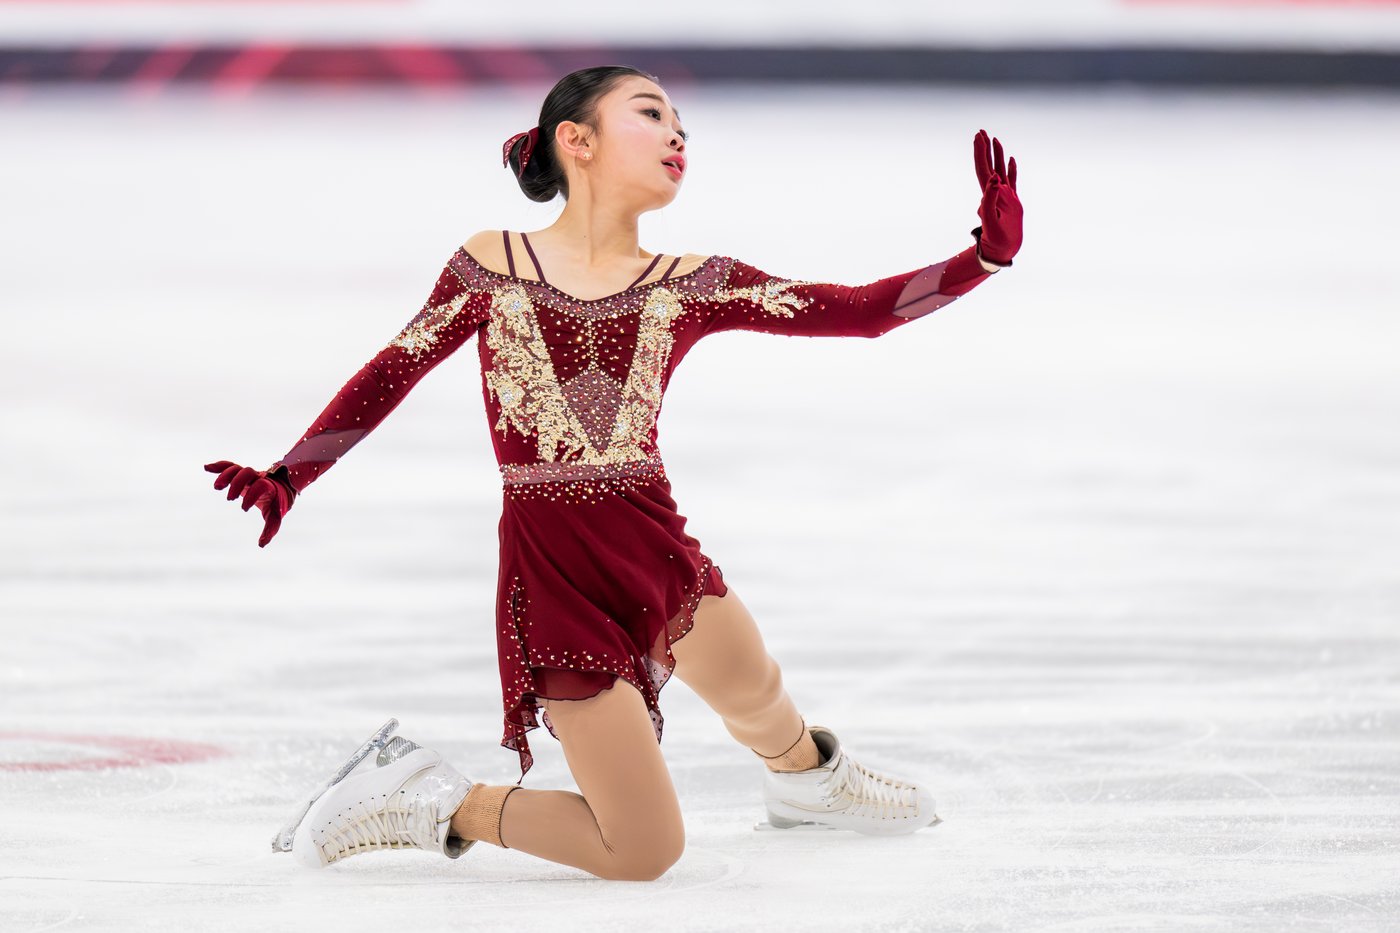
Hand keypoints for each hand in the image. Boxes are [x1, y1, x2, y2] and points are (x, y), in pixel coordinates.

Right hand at [204, 460, 296, 547]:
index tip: (244, 509)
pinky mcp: (240, 475)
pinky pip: (229, 466)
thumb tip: (261, 544)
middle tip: (230, 499)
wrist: (281, 488)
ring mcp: (249, 475)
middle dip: (237, 484)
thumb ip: (270, 530)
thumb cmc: (277, 504)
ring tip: (217, 487)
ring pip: (236, 468)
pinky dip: (218, 466)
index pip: (260, 486)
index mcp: (268, 487)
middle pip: (247, 472)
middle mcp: (258, 478)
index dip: (252, 496)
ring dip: (225, 475)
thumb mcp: (276, 517)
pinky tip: (206, 468)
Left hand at [971, 129, 1022, 266]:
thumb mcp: (991, 221)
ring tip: (995, 139)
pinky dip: (1011, 169)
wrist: (1002, 251)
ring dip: (996, 155)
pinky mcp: (1011, 201)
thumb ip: (989, 200)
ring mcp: (1004, 196)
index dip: (980, 153)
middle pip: (988, 166)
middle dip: (984, 149)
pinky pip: (1011, 181)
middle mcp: (994, 193)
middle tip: (981, 132)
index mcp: (989, 195)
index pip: (982, 169)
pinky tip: (1011, 160)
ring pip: (999, 170)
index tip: (978, 137)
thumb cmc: (996, 239)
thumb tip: (992, 179)